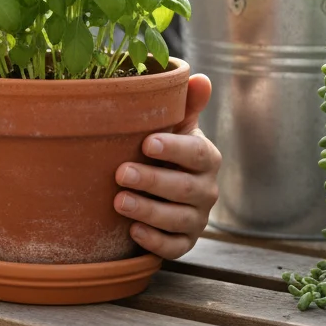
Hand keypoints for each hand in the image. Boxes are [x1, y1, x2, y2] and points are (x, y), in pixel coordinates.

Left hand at [113, 74, 220, 259]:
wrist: (161, 189)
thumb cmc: (164, 151)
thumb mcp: (175, 127)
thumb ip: (186, 104)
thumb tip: (200, 78)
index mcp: (206, 158)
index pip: (198, 153)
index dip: (174, 149)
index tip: (146, 143)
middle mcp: (207, 189)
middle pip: (185, 188)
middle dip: (152, 181)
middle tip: (121, 173)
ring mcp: (197, 218)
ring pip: (178, 219)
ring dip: (148, 211)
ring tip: (118, 201)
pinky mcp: (185, 242)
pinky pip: (175, 247)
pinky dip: (154, 241)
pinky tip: (132, 231)